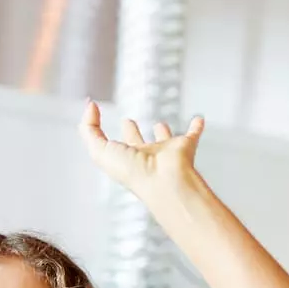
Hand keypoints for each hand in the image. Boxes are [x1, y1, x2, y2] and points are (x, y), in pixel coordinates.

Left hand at [79, 101, 206, 201]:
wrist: (164, 181)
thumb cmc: (133, 172)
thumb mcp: (99, 150)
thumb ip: (89, 128)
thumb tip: (90, 106)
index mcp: (124, 158)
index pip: (112, 143)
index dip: (100, 128)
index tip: (95, 111)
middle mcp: (144, 156)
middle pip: (136, 142)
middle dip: (131, 132)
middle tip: (128, 121)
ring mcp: (165, 152)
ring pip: (164, 139)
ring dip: (163, 132)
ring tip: (160, 123)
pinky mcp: (185, 147)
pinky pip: (193, 135)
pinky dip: (196, 127)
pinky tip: (199, 120)